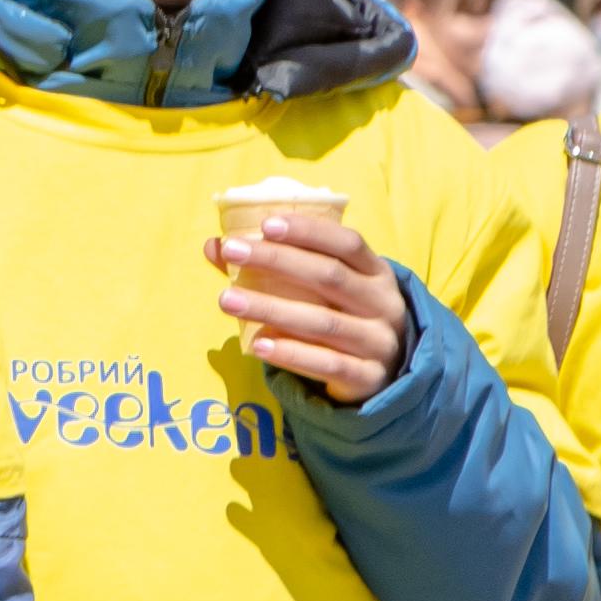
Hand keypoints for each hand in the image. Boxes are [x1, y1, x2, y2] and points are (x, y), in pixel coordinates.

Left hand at [213, 211, 408, 407]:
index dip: (308, 231)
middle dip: (277, 261)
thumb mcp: (321, 290)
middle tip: (232, 251)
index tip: (266, 225)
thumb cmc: (342, 317)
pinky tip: (258, 345)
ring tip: (226, 300)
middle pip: (329, 276)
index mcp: (376, 273)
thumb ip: (273, 267)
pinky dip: (292, 354)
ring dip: (271, 309)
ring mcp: (379, 341)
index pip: (346, 243)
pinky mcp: (369, 376)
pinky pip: (329, 364)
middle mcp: (383, 304)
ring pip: (323, 322)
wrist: (380, 374)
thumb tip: (216, 246)